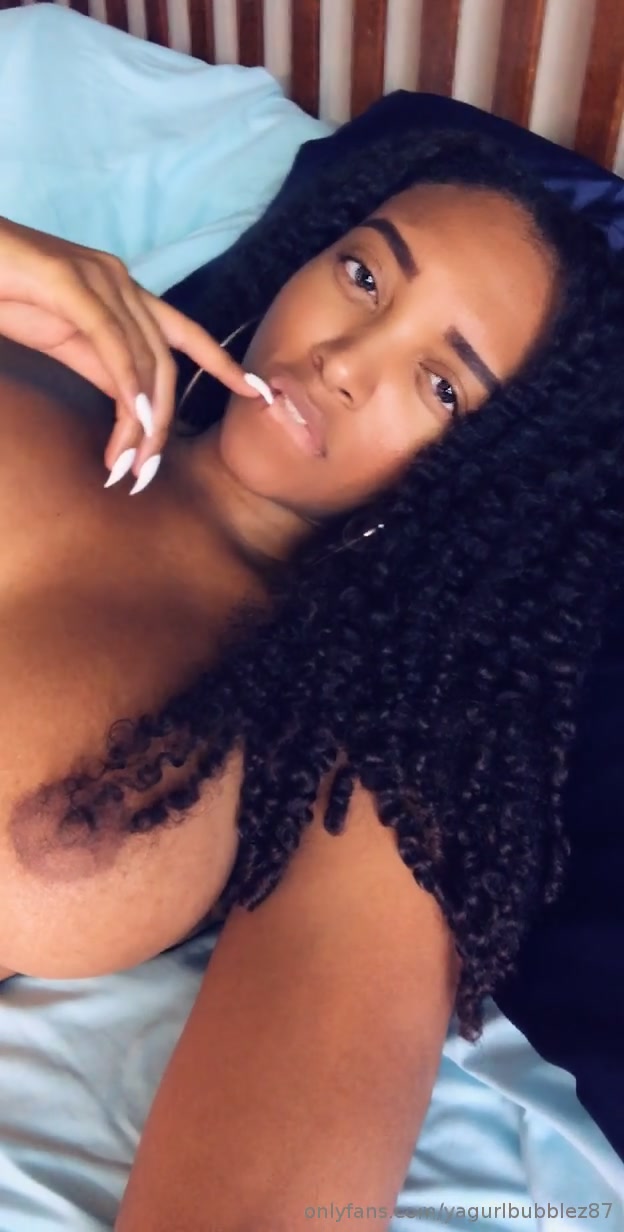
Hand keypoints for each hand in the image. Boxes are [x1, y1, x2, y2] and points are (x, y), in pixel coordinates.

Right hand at [0, 217, 256, 489]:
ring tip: (126, 465)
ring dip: (140, 421)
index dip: (225, 365)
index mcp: (122, 295)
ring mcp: (96, 277)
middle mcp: (119, 281)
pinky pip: (110, 339)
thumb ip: (101, 364)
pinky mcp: (66, 280)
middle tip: (143, 474)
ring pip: (143, 359)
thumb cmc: (3, 293)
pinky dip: (126, 381)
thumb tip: (133, 408)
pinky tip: (132, 418)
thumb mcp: (62, 339)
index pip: (187, 335)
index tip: (260, 395)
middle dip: (161, 425)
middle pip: (166, 363)